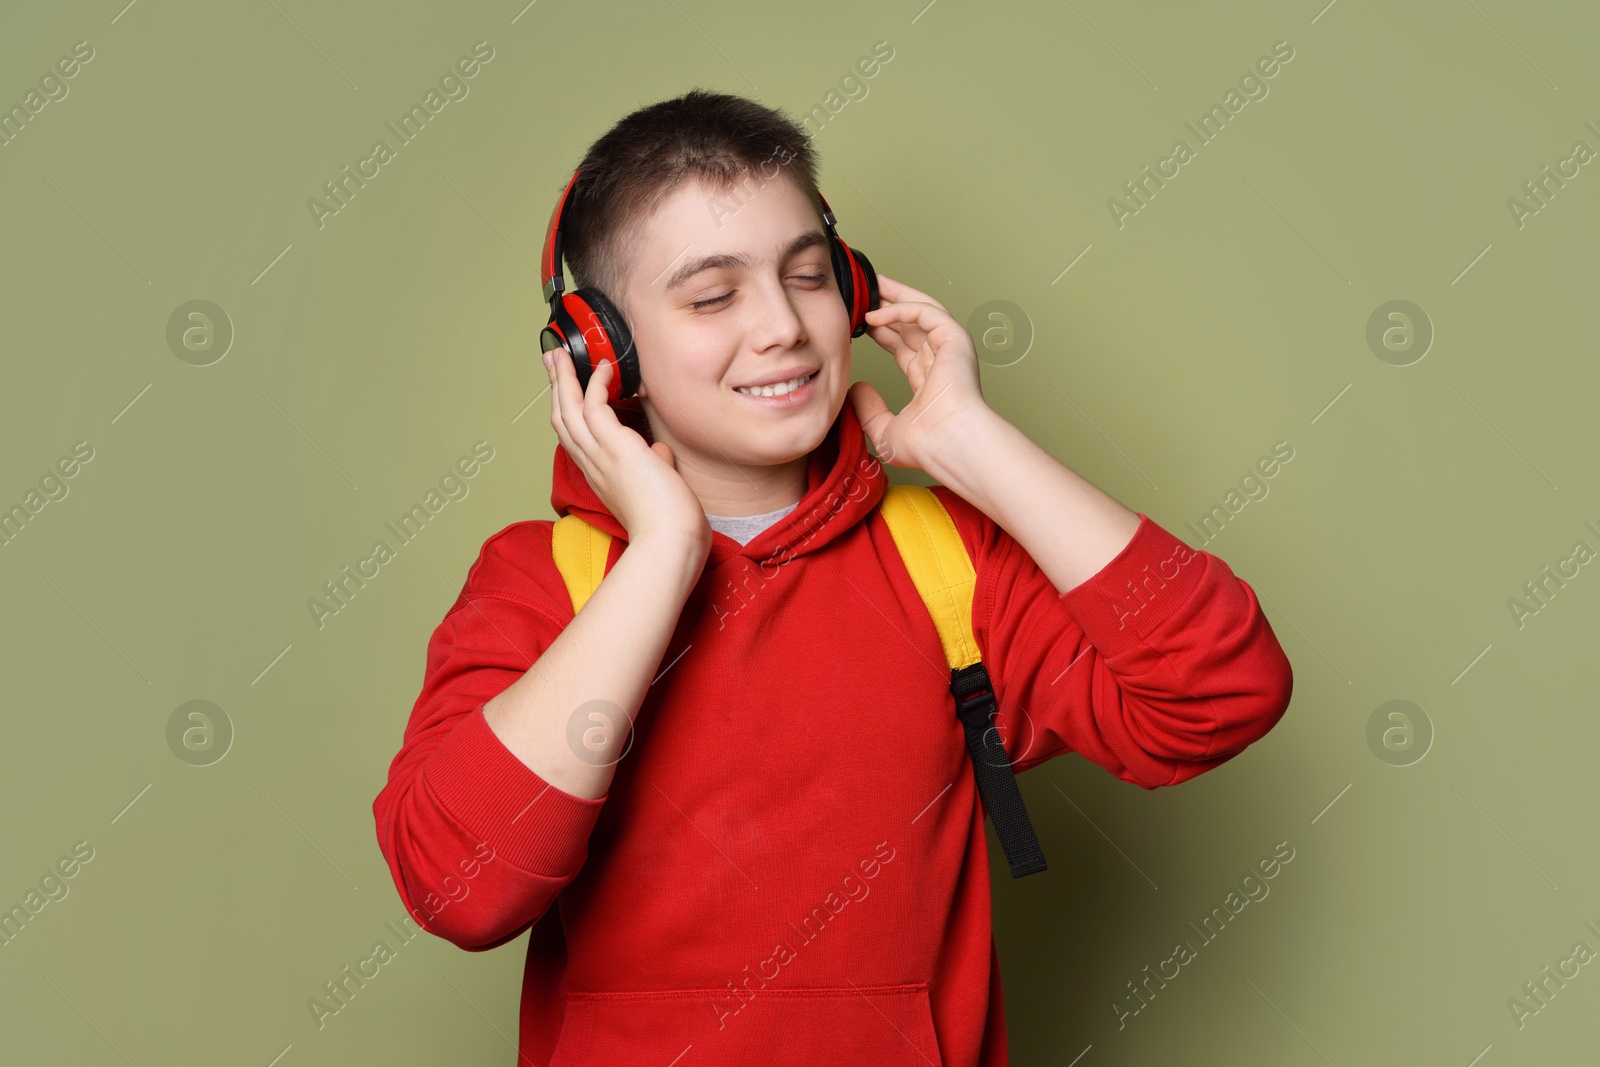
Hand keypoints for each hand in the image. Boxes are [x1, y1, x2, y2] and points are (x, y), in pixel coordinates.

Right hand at [545, 346, 710, 556]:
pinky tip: (604, 367)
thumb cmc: (669, 525)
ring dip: (564, 379)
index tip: (568, 392)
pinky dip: (596, 383)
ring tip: (560, 354)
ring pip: (568, 410)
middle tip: (552, 361)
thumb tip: (658, 452)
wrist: (669, 543)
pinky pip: (594, 406)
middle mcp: (593, 465)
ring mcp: (601, 456)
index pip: (576, 438)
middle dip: (555, 387)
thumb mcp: (658, 488)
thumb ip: (654, 466)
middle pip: (562, 419)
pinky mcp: (615, 447)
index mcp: (601, 477)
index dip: (568, 411)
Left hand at [848, 274, 988, 470]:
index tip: (860, 322)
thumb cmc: (928, 445)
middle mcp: (942, 361)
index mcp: (930, 381)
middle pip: (913, 324)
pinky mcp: (954, 338)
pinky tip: (876, 314)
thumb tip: (856, 389)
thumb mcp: (886, 430)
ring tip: (872, 284)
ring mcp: (950, 348)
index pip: (904, 347)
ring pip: (922, 310)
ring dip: (896, 296)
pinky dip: (901, 308)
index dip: (883, 331)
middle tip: (865, 293)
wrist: (949, 442)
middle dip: (889, 305)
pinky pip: (925, 312)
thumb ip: (869, 410)